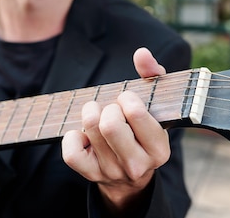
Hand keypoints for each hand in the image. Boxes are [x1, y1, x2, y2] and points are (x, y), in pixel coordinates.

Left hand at [61, 47, 169, 213]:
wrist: (132, 174)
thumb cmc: (143, 128)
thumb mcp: (155, 103)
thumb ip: (153, 75)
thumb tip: (141, 53)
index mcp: (159, 149)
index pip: (136, 113)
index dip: (126, 99)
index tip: (127, 101)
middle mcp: (137, 165)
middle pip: (109, 124)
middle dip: (107, 107)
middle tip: (111, 109)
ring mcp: (112, 172)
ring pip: (90, 130)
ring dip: (90, 114)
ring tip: (98, 115)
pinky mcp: (91, 174)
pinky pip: (71, 151)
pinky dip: (73, 136)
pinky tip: (84, 134)